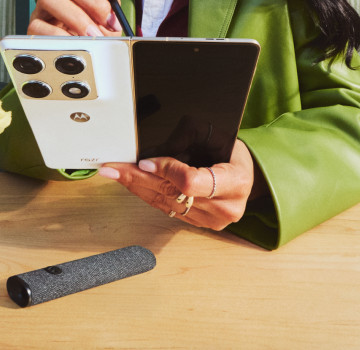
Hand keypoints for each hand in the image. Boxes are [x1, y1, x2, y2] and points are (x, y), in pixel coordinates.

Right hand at [29, 0, 123, 35]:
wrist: (81, 54)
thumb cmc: (94, 31)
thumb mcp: (107, 17)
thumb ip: (111, 1)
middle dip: (93, 2)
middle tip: (108, 22)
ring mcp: (43, 7)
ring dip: (76, 17)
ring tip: (93, 34)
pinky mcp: (34, 27)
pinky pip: (39, 25)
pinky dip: (60, 34)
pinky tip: (74, 41)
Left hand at [97, 139, 262, 230]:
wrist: (245, 175)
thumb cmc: (231, 152)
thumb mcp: (215, 134)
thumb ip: (186, 137)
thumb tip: (152, 152)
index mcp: (236, 182)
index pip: (193, 182)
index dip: (166, 171)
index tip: (144, 162)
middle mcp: (225, 207)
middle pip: (174, 195)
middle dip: (139, 179)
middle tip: (114, 168)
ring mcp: (211, 220)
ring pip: (166, 205)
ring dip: (137, 187)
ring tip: (115, 174)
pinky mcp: (197, 224)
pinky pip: (167, 210)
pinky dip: (147, 194)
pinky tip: (131, 183)